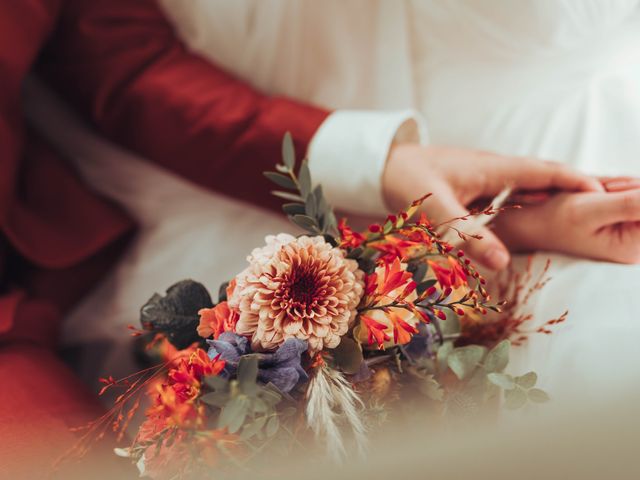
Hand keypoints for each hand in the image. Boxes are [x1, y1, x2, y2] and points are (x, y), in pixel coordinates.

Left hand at [382, 144, 602, 269]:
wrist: (383, 163)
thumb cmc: (407, 179)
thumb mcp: (435, 209)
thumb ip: (466, 236)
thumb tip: (503, 264)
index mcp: (492, 168)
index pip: (543, 171)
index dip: (574, 180)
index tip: (604, 192)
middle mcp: (493, 168)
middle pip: (542, 175)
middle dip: (571, 185)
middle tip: (601, 201)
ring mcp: (484, 174)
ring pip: (527, 183)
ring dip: (551, 193)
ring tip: (576, 208)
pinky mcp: (473, 183)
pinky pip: (509, 190)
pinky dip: (527, 199)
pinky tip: (530, 212)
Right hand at [493, 180, 639, 263]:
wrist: (526, 221)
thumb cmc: (551, 219)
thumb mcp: (590, 208)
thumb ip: (631, 203)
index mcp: (634, 245)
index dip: (635, 191)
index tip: (609, 193)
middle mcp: (637, 241)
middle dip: (627, 187)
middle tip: (595, 194)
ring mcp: (630, 228)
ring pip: (639, 190)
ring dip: (618, 184)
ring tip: (589, 194)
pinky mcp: (622, 217)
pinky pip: (630, 191)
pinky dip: (613, 185)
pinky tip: (593, 194)